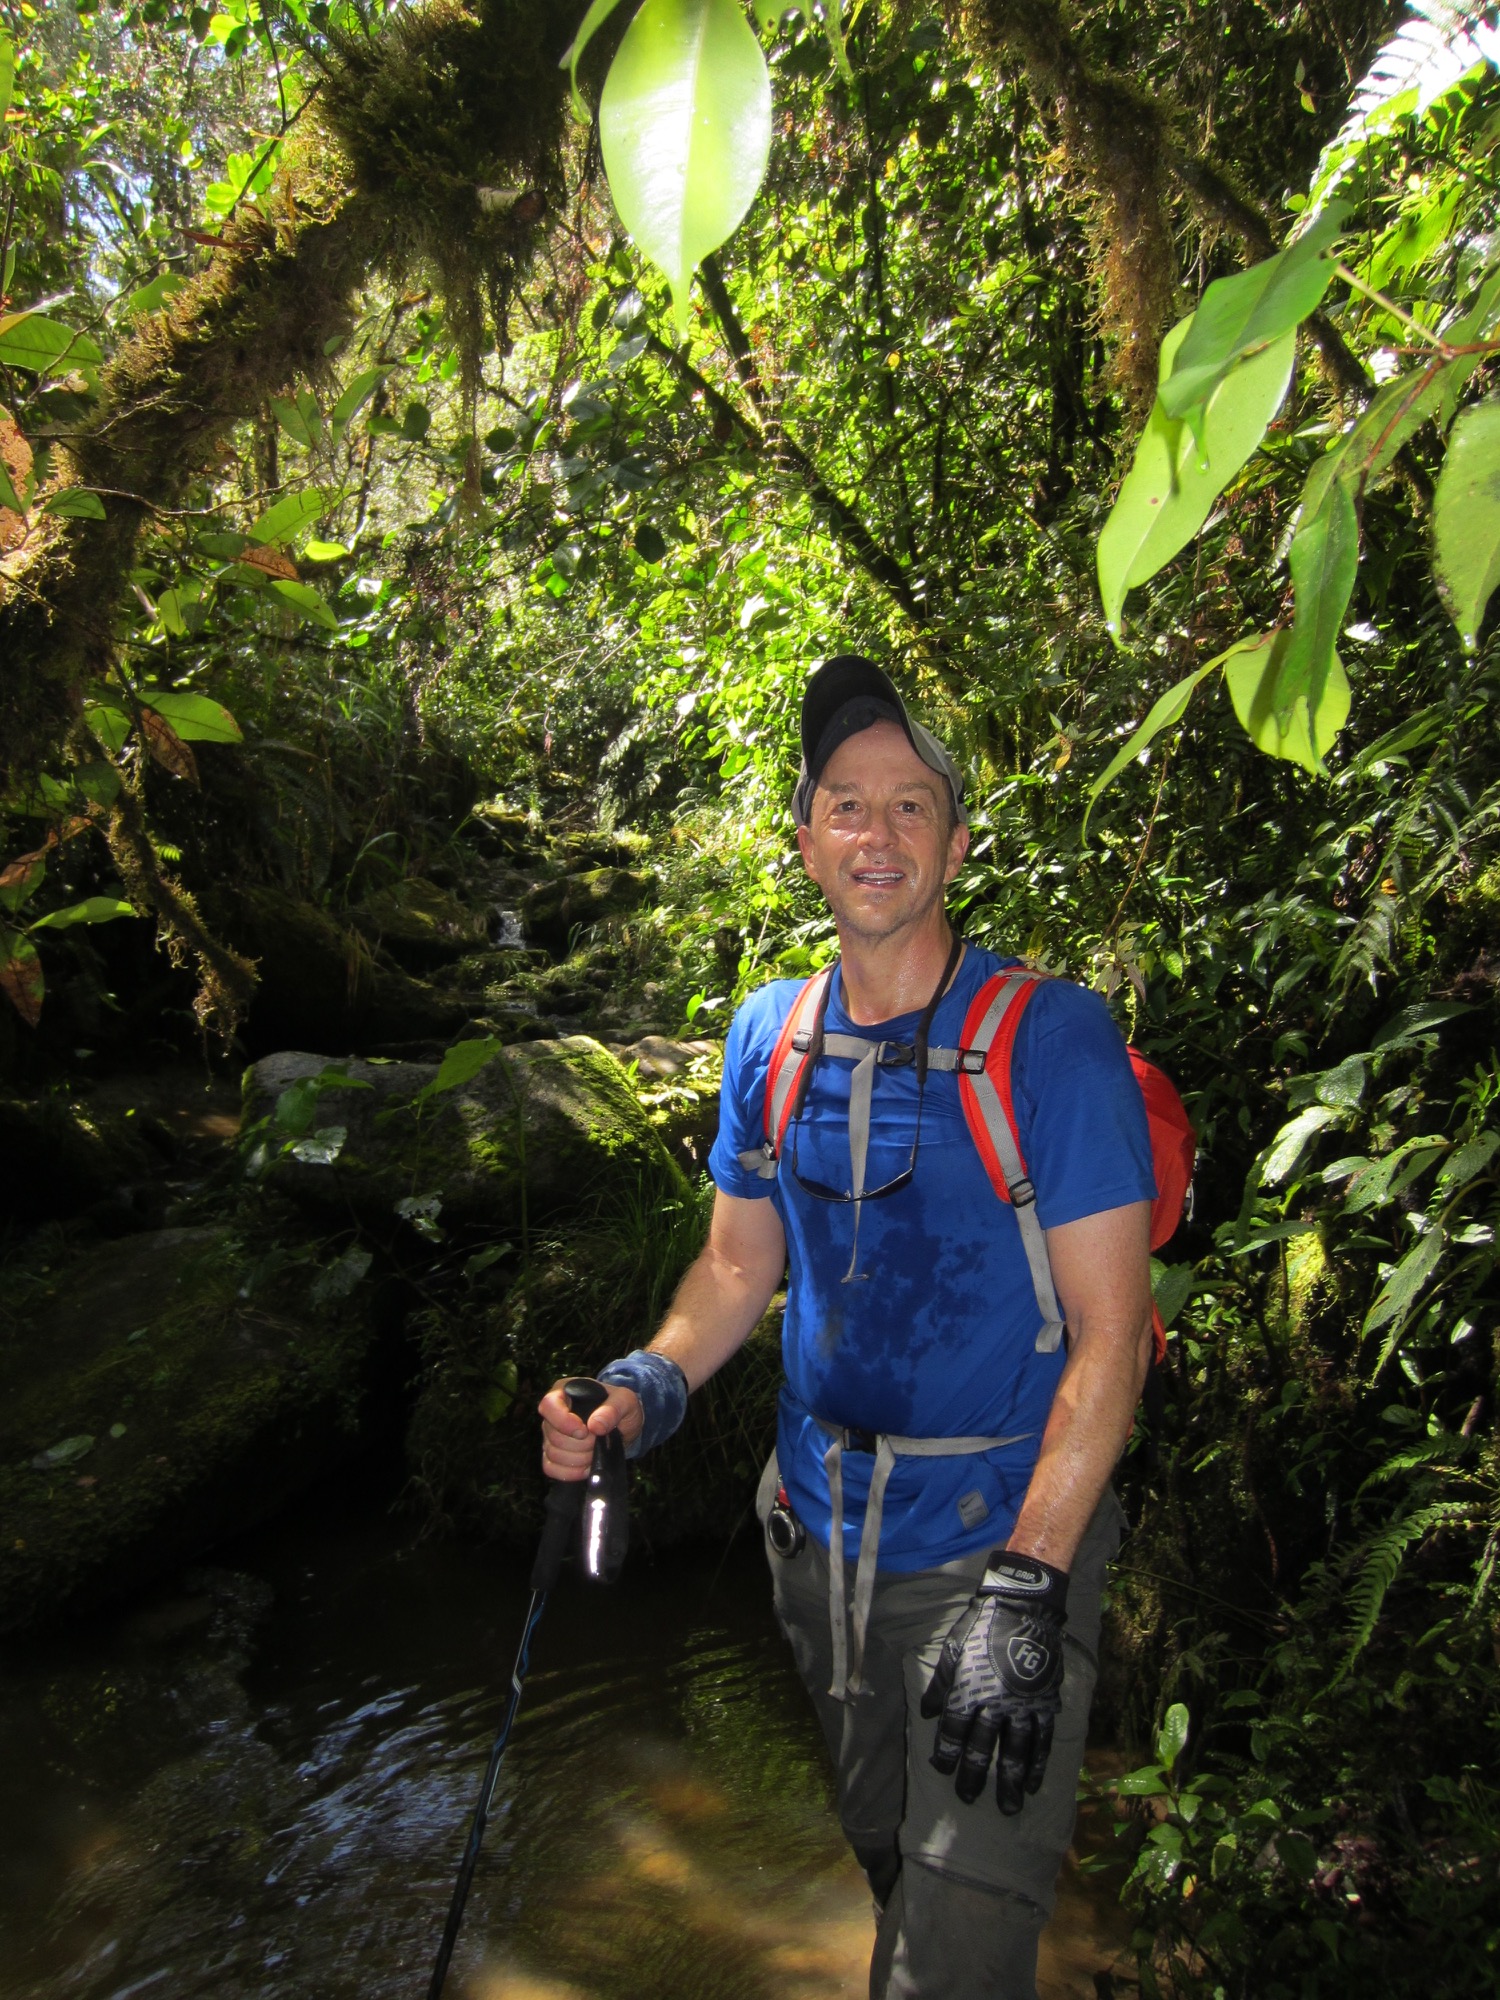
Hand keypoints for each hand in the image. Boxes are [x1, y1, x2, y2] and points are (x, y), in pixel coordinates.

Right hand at [538, 1379, 642, 1480]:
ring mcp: (550, 1436)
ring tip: (595, 1451)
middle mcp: (553, 1414)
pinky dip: (571, 1472)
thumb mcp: (626, 1401)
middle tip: (598, 1440)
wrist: (624, 1426)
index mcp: (564, 1391)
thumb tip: (594, 1426)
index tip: (584, 1431)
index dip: (564, 1422)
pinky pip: (551, 1468)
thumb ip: (612, 1409)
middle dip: (581, 1444)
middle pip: (553, 1435)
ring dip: (579, 1458)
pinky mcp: (553, 1455)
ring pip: (553, 1454)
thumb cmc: (621, 1407)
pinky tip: (587, 1466)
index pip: (548, 1405)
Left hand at [919, 1551, 1067, 1814]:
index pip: (954, 1731)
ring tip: (1008, 1807)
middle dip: (975, 1776)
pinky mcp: (1045, 1703)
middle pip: (983, 1748)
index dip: (947, 1753)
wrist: (1023, 1609)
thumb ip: (940, 1685)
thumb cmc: (982, 1626)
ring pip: (1016, 1752)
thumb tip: (925, 1714)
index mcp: (968, 1690)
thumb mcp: (953, 1649)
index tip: (943, 1771)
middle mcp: (995, 1704)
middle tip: (969, 1800)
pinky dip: (1038, 1764)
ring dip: (1011, 1782)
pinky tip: (1034, 1784)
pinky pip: (1042, 1740)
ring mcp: (1023, 1706)